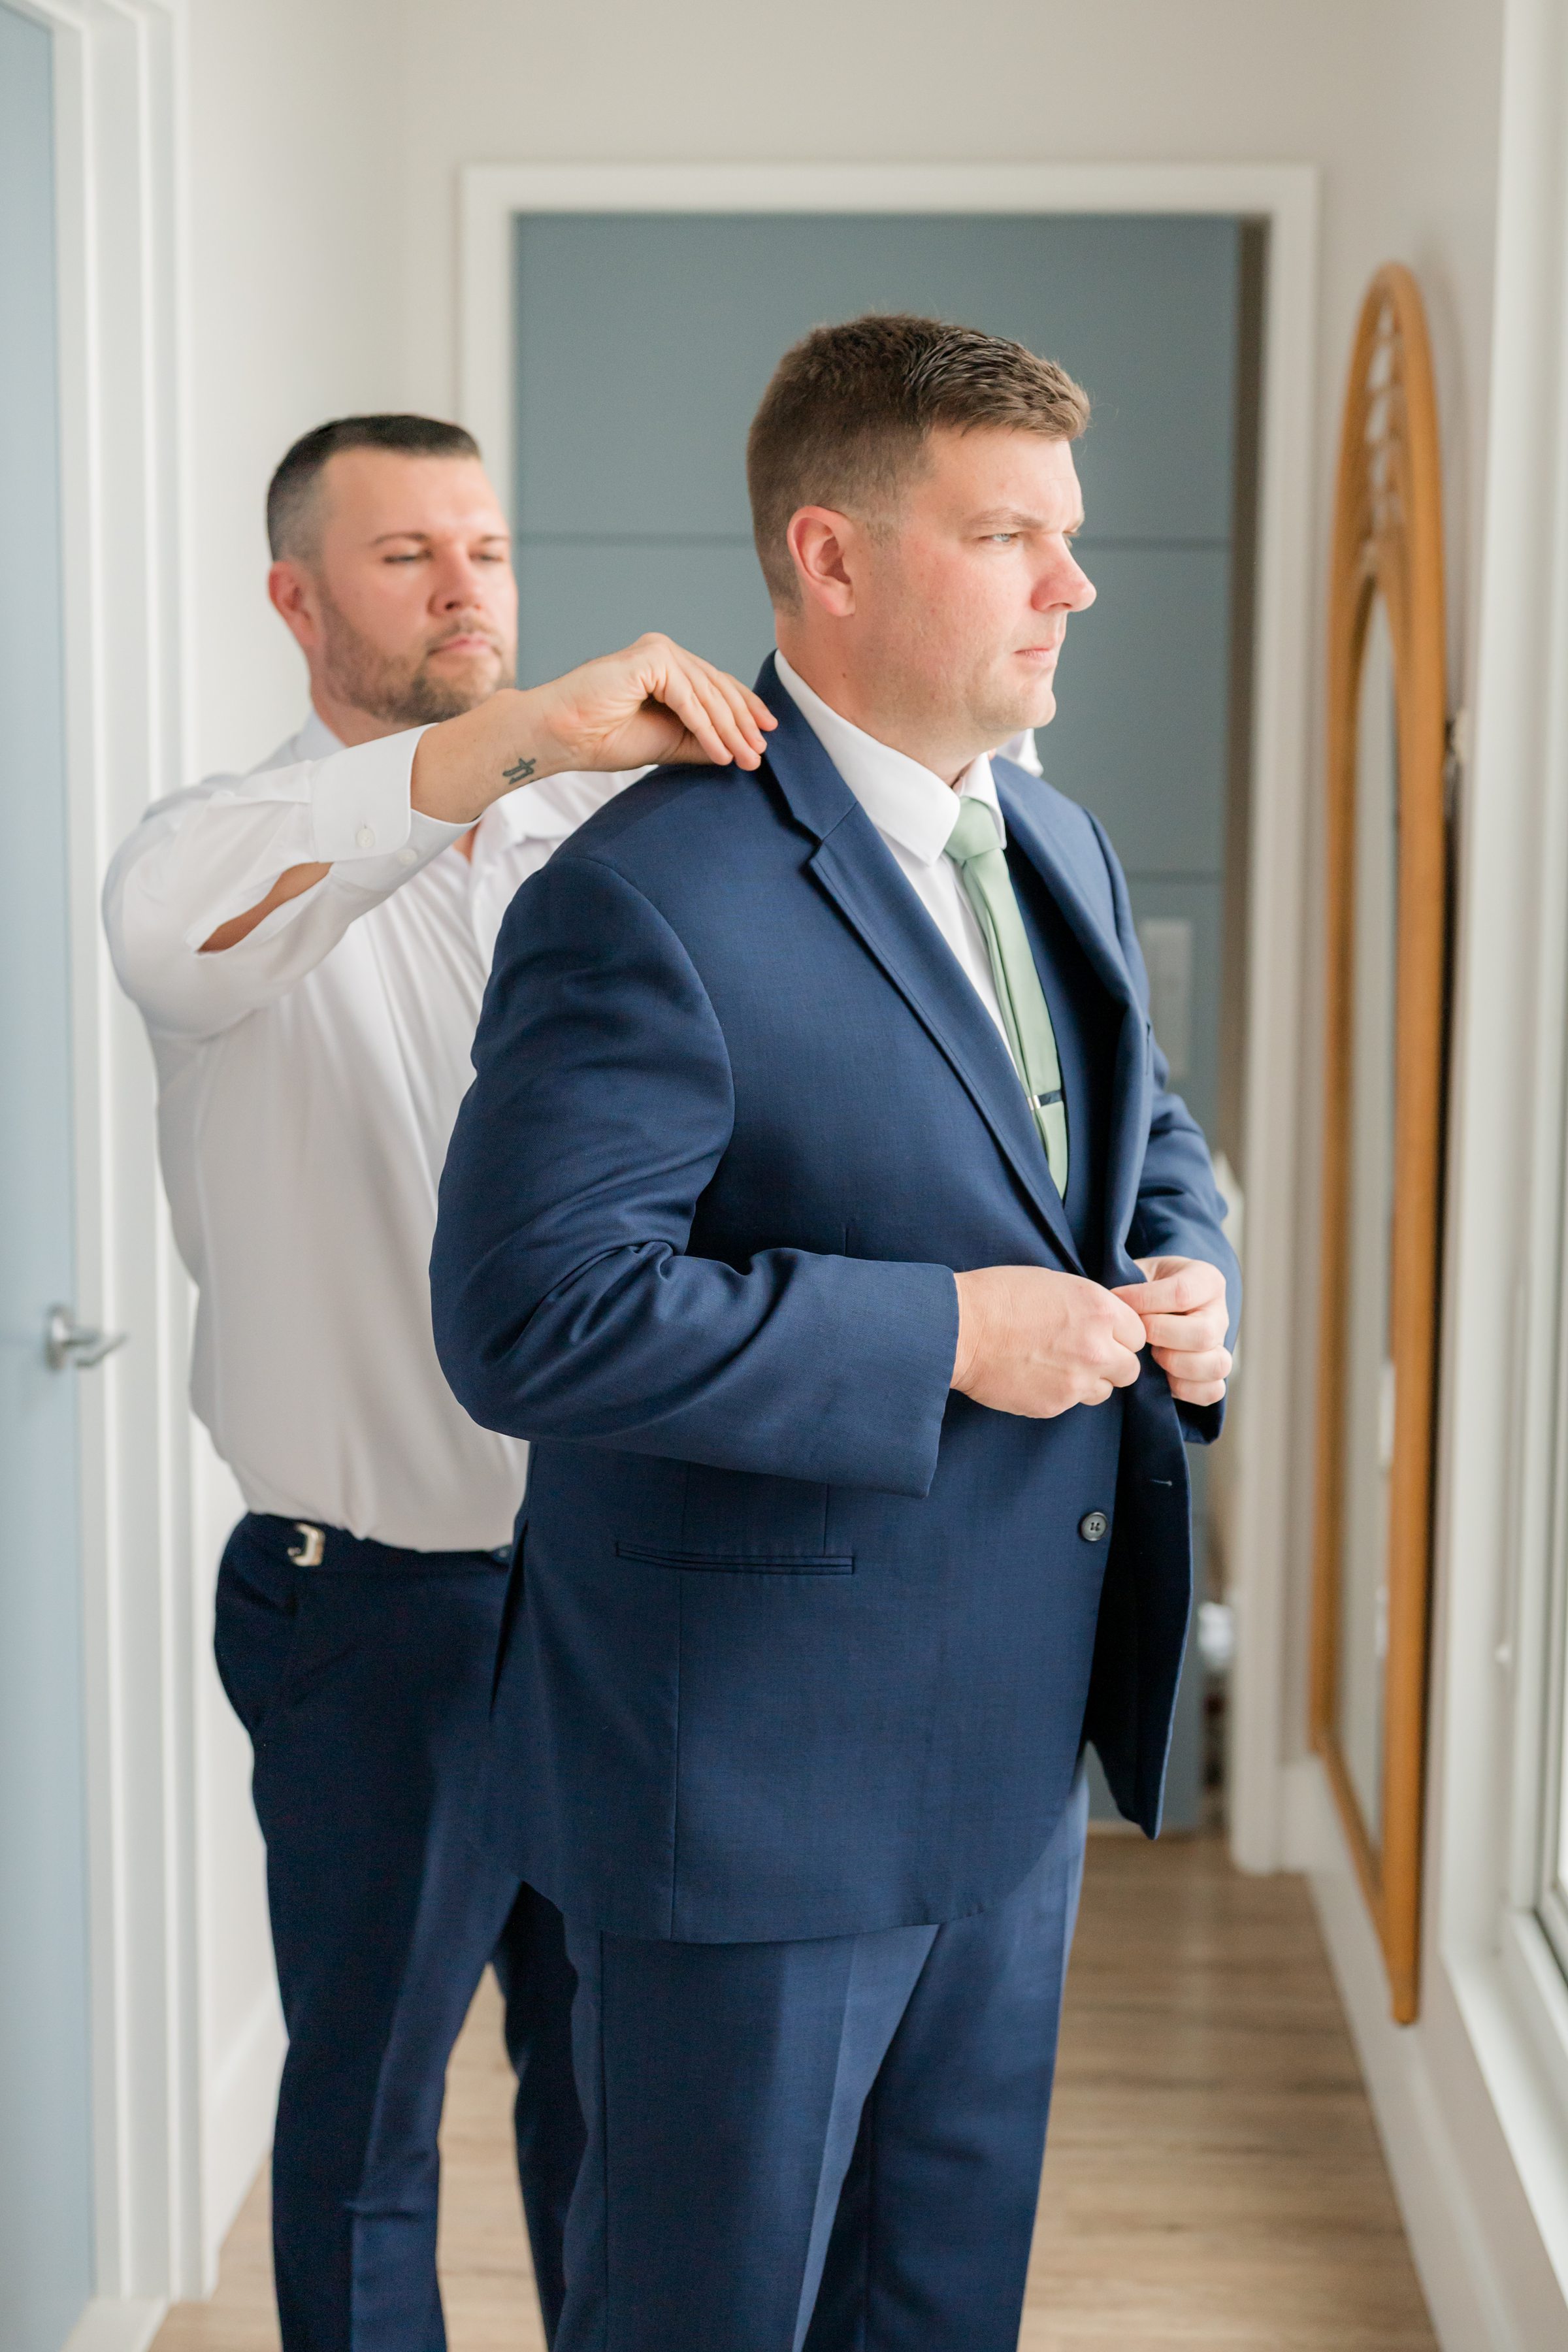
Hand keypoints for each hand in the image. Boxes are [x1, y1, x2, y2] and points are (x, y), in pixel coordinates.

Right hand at [529, 633, 775, 774]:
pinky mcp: (649, 657)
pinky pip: (688, 697)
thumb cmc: (600, 738)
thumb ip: (699, 741)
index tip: (765, 736)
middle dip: (742, 723)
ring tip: (745, 759)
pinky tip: (721, 752)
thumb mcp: (666, 743)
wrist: (559, 737)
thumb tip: (740, 749)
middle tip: (759, 754)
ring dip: (730, 730)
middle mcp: (663, 653)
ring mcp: (656, 651)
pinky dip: (707, 727)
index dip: (743, 710)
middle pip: (716, 687)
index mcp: (665, 667)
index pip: (714, 686)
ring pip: (707, 693)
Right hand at [950, 1265, 1146, 1418]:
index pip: (1138, 1334)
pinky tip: (1035, 1376)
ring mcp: (1077, 1380)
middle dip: (1112, 1363)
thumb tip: (1106, 1325)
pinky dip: (1059, 1393)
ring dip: (1089, 1382)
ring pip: (1104, 1391)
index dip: (1119, 1335)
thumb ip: (1090, 1307)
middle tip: (1084, 1355)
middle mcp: (1097, 1347)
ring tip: (1057, 1366)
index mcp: (1100, 1309)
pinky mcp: (1055, 1405)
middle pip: (1130, 1369)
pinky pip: (1071, 1404)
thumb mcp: (1056, 1284)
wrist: (960, 1328)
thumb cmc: (999, 1296)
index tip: (1103, 1335)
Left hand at [1113, 1256, 1230, 1405]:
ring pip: (1216, 1365)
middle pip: (1203, 1334)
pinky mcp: (1212, 1375)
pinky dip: (1185, 1388)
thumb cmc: (1145, 1286)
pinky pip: (1213, 1391)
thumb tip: (1113, 1301)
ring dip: (1175, 1364)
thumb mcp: (1140, 1271)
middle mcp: (1219, 1315)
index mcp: (1206, 1281)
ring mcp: (1219, 1347)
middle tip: (1137, 1334)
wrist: (1155, 1305)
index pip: (1182, 1292)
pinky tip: (1162, 1376)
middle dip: (1160, 1335)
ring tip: (1152, 1355)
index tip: (1118, 1299)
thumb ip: (1132, 1281)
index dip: (1145, 1300)